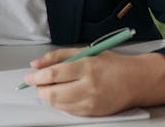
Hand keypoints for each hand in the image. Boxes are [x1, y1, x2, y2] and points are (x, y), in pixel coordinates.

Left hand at [24, 50, 141, 116]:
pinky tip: (62, 95)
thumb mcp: (84, 52)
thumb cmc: (110, 64)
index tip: (28, 77)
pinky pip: (69, 111)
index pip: (53, 75)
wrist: (136, 81)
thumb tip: (35, 64)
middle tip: (37, 84)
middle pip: (53, 93)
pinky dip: (60, 104)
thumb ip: (57, 56)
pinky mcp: (94, 112)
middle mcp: (89, 86)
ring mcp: (92, 102)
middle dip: (40, 89)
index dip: (36, 77)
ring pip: (59, 104)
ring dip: (48, 97)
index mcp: (86, 67)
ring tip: (49, 88)